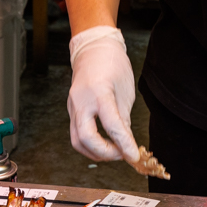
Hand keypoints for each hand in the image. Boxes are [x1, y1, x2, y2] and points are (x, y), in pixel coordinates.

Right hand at [67, 26, 139, 161]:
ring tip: (114, 151)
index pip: (111, 125)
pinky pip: (77, 134)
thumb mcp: (125, 91)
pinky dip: (90, 145)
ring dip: (96, 153)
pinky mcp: (71, 111)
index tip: (134, 156)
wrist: (93, 50)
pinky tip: (104, 144)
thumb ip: (124, 120)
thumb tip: (127, 144)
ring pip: (77, 141)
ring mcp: (73, 107)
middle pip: (86, 138)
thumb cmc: (111, 64)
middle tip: (122, 154)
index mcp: (99, 92)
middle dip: (105, 153)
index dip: (124, 145)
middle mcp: (81, 101)